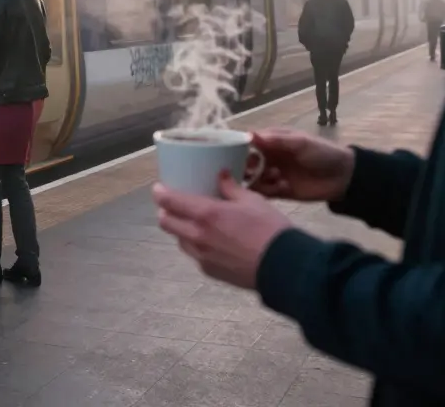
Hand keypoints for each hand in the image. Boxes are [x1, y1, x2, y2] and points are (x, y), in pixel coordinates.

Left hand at [153, 172, 292, 289]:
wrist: (284, 267)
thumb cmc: (270, 229)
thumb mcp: (252, 201)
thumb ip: (231, 188)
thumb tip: (221, 174)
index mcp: (206, 214)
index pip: (169, 202)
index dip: (160, 193)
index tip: (159, 188)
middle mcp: (197, 236)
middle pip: (166, 223)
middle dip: (166, 212)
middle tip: (174, 205)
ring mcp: (202, 256)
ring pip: (179, 240)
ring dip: (180, 229)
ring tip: (193, 222)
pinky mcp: (210, 271)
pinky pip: (194, 254)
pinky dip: (195, 244)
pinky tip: (210, 240)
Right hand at [248, 128, 355, 202]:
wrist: (343, 177)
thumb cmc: (322, 153)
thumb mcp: (300, 143)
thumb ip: (275, 140)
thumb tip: (249, 134)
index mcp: (272, 141)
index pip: (248, 143)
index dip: (238, 147)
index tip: (231, 153)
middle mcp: (268, 157)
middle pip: (245, 162)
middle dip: (245, 166)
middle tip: (252, 170)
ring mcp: (272, 174)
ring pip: (252, 178)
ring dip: (257, 179)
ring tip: (274, 177)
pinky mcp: (278, 191)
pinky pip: (263, 192)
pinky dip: (267, 190)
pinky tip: (282, 186)